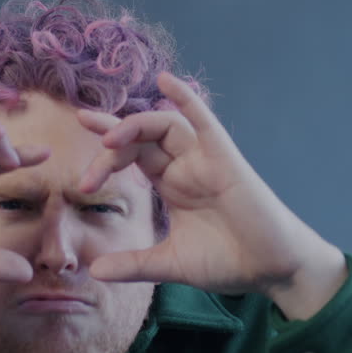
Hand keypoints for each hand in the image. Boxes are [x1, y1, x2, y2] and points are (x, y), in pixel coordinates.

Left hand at [76, 73, 347, 319]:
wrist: (272, 270)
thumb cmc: (229, 261)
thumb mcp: (171, 264)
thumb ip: (134, 264)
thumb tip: (92, 271)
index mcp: (172, 184)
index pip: (132, 155)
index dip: (105, 155)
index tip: (80, 177)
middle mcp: (186, 166)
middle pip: (140, 139)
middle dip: (109, 147)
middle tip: (88, 178)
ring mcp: (205, 159)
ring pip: (164, 126)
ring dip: (132, 127)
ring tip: (106, 141)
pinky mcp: (226, 160)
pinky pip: (205, 122)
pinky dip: (186, 99)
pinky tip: (166, 81)